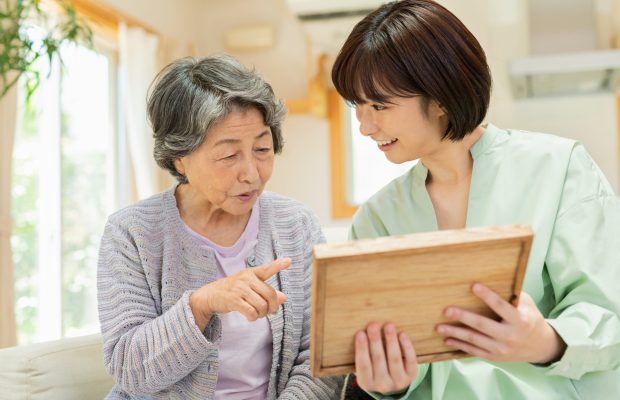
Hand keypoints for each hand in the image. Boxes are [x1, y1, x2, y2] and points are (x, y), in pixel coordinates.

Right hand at [190, 258, 290, 328]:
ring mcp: (239, 289)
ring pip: (262, 305)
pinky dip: (254, 318)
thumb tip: (284, 297)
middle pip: (270, 294)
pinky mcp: (233, 300)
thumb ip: (267, 292)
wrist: (211, 294)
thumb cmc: (234, 290)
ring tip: (258, 314)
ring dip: (262, 314)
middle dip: (273, 306)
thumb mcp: (251, 287)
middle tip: (271, 311)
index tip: (289, 261)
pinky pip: (251, 312)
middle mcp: (246, 279)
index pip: (267, 269)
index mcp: (252, 273)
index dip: (278, 265)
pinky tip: (250, 316)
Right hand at [355, 322, 417, 394]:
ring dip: (391, 341)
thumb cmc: (374, 368)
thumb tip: (361, 330)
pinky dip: (406, 347)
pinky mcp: (411, 376)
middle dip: (375, 341)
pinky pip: (410, 360)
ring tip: (388, 325)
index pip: (363, 365)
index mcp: (366, 382)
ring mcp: (398, 382)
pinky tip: (402, 334)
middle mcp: (382, 385)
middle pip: (378, 360)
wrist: (393, 383)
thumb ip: (362, 353)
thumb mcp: (365, 367)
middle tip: (373, 325)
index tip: (360, 333)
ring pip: (394, 359)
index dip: (361, 349)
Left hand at [436, 284, 565, 363]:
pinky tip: (447, 339)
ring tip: (439, 328)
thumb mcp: (526, 305)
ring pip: (475, 340)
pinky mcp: (495, 357)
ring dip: (455, 333)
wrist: (540, 346)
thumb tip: (490, 276)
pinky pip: (474, 351)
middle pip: (483, 326)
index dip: (487, 296)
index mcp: (520, 320)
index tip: (473, 285)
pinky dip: (459, 345)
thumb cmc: (529, 318)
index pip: (501, 306)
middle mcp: (510, 336)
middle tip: (447, 311)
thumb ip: (511, 294)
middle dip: (464, 317)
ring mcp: (502, 349)